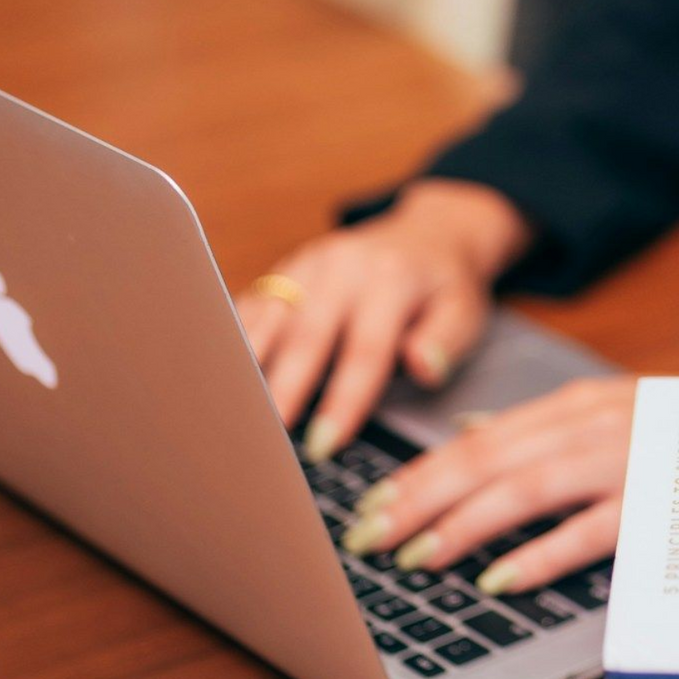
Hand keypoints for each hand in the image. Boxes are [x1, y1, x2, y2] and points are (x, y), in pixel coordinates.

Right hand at [235, 179, 533, 460]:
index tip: (324, 445)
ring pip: (267, 319)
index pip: (364, 350)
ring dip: (244, 369)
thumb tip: (422, 368)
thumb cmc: (444, 285)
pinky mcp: (283, 269)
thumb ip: (446, 340)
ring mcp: (307, 264)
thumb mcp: (465, 309)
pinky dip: (231, 344)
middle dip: (281, 392)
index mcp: (390, 279)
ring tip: (224, 416)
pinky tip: (213, 381)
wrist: (427, 233)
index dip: (343, 401)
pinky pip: (251, 307)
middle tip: (261, 442)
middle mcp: (342, 266)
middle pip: (304, 335)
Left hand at [338, 375, 636, 593]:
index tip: (372, 505)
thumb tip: (468, 430)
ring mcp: (622, 464)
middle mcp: (590, 428)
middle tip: (368, 536)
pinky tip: (496, 579)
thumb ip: (541, 426)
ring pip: (525, 488)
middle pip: (486, 460)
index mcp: (574, 407)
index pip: (477, 440)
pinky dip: (538, 554)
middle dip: (418, 499)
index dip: (419, 475)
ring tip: (414, 557)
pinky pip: (587, 533)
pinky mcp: (654, 508)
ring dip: (462, 523)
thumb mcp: (614, 411)